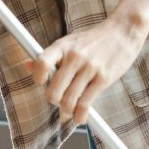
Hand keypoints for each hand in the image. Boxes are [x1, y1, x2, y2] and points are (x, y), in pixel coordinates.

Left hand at [27, 14, 148, 124]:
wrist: (123, 31)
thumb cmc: (93, 40)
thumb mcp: (69, 42)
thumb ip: (49, 56)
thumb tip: (25, 66)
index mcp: (62, 46)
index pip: (41, 64)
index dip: (37, 77)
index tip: (42, 83)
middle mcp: (74, 57)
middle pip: (53, 90)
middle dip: (54, 100)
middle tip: (59, 101)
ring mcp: (89, 68)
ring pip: (68, 101)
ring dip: (67, 110)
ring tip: (69, 110)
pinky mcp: (103, 78)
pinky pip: (86, 104)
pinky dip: (80, 115)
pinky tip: (80, 117)